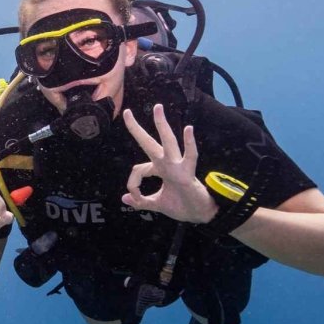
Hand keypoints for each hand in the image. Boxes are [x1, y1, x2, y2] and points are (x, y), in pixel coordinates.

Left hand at [121, 104, 218, 223]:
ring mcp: (177, 166)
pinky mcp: (188, 173)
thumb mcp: (156, 204)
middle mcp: (167, 164)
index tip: (134, 197)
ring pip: (168, 142)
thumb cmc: (181, 206)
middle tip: (127, 112)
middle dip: (137, 129)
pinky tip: (188, 129)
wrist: (199, 215)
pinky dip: (190, 144)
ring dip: (162, 125)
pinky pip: (190, 156)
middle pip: (149, 143)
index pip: (138, 169)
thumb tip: (124, 198)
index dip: (133, 184)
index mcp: (159, 169)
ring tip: (157, 108)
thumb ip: (140, 201)